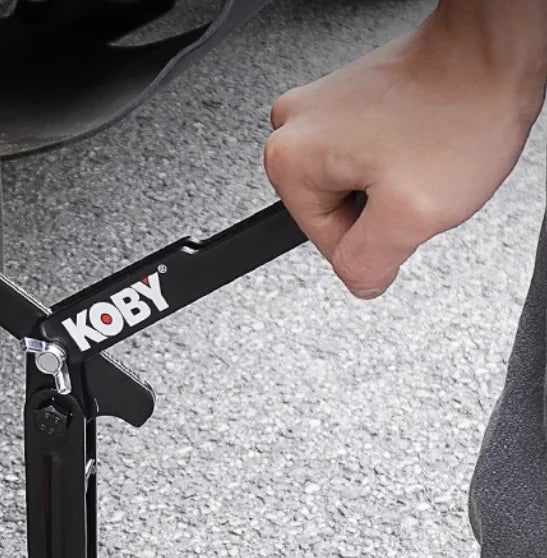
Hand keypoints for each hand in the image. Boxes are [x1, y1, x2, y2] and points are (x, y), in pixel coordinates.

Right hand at [264, 2, 546, 297]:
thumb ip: (368, 266)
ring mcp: (323, 106)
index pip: (326, 243)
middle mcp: (294, 127)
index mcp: (289, 160)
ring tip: (424, 152)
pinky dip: (399, 153)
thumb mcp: (410, 218)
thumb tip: (361, 280)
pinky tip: (424, 138)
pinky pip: (367, 151)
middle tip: (417, 177)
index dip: (373, 239)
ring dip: (392, 180)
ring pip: (353, 182)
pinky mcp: (351, 96)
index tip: (403, 206)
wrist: (494, 50)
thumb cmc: (458, 112)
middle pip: (335, 211)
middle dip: (381, 207)